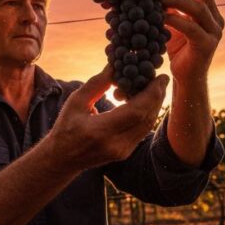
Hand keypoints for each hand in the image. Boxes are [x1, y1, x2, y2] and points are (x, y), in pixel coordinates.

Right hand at [49, 65, 168, 170]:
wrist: (63, 159)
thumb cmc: (66, 127)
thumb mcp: (76, 102)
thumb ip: (97, 84)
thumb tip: (115, 66)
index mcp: (100, 131)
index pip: (136, 112)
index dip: (151, 93)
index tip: (158, 76)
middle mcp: (115, 144)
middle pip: (147, 118)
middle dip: (157, 96)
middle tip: (161, 79)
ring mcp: (122, 151)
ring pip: (148, 125)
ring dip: (155, 105)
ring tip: (155, 87)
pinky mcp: (126, 153)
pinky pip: (143, 130)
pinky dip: (147, 114)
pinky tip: (145, 101)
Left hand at [161, 0, 224, 84]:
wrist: (186, 78)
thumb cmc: (178, 50)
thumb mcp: (173, 24)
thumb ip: (169, 8)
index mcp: (211, 13)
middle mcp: (216, 20)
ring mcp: (214, 33)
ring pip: (198, 8)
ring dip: (176, 0)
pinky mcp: (207, 45)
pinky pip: (191, 28)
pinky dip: (175, 20)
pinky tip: (160, 17)